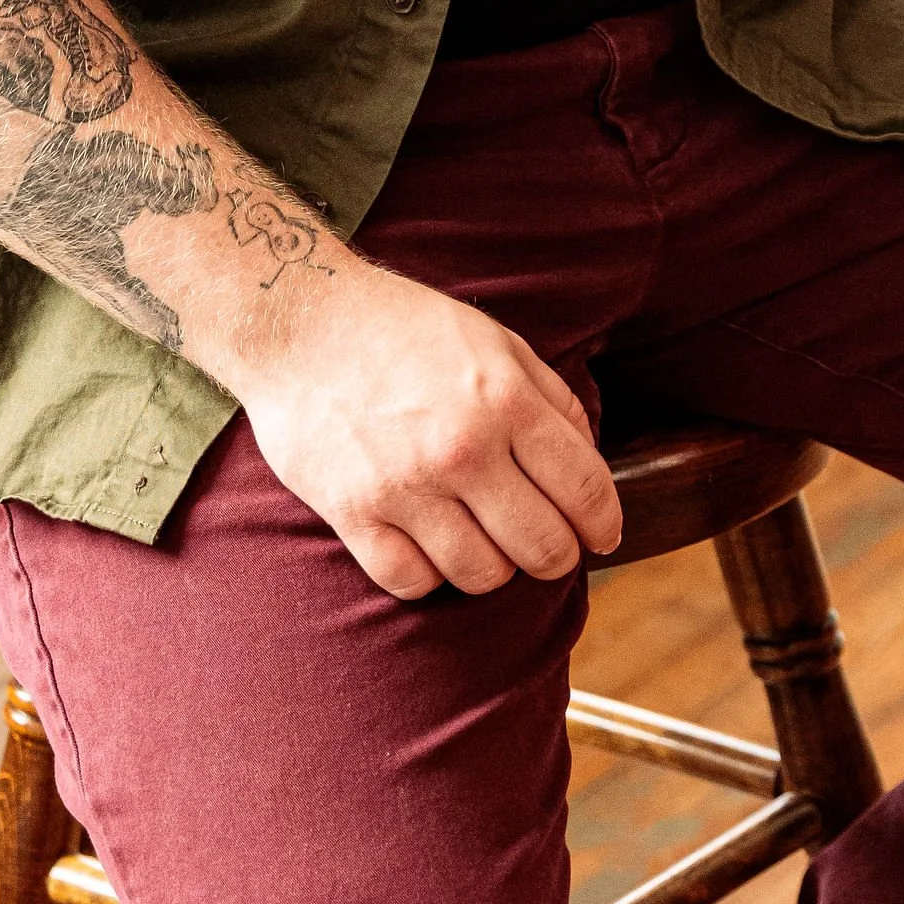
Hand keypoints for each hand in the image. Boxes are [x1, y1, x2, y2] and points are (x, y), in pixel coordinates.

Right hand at [241, 255, 624, 598]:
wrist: (299, 321)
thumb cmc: (402, 328)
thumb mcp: (494, 340)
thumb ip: (550, 398)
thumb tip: (589, 460)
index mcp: (505, 400)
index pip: (585, 490)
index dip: (603, 524)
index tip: (601, 536)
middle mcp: (462, 448)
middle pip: (543, 546)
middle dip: (555, 553)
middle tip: (544, 544)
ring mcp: (405, 486)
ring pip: (482, 575)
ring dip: (493, 566)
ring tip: (483, 539)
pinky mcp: (352, 513)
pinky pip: (412, 582)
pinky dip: (429, 573)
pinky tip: (429, 545)